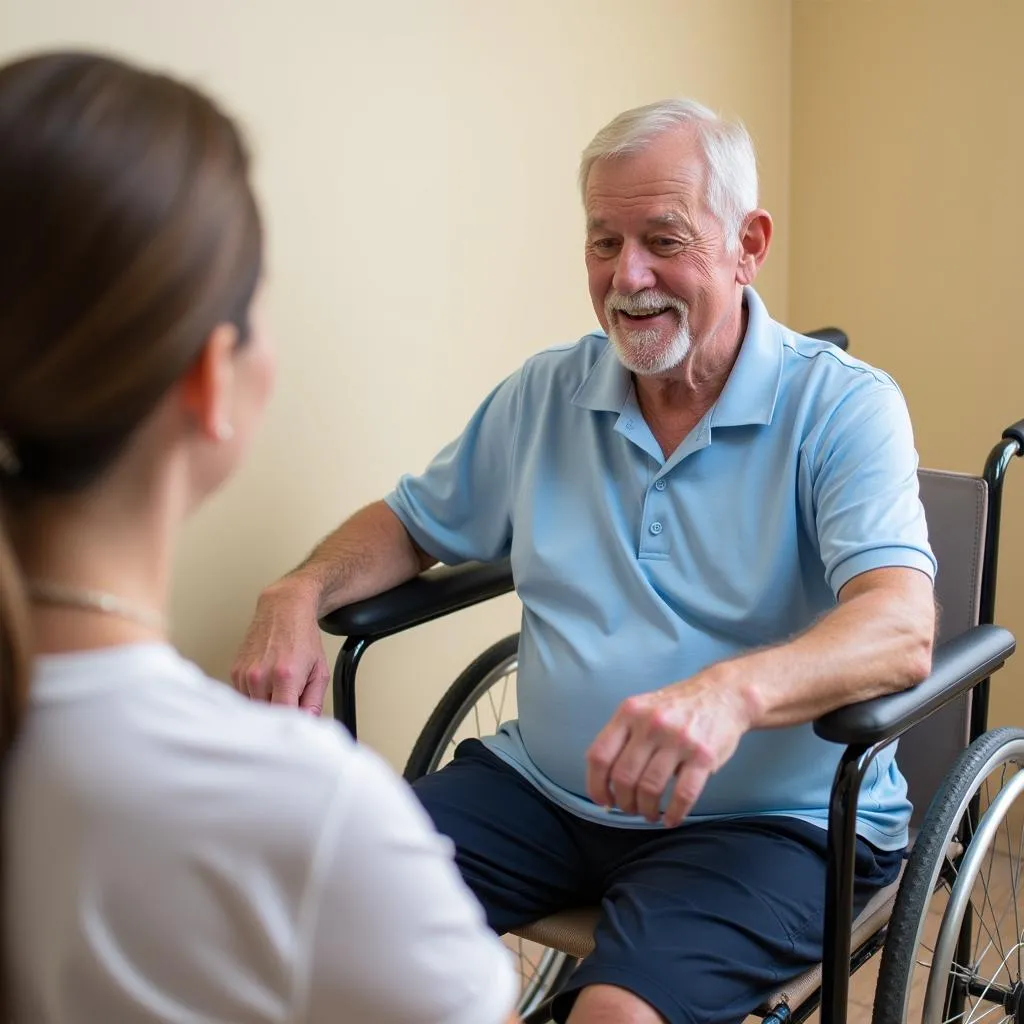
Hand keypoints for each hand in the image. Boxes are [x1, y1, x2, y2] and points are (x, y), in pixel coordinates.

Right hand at [230, 579, 329, 713]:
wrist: (284, 610)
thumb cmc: (303, 638)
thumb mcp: (319, 671)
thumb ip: (314, 702)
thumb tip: (306, 724)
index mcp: (285, 676)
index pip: (282, 717)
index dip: (290, 724)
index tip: (296, 725)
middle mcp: (261, 676)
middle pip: (267, 715)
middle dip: (279, 714)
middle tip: (291, 703)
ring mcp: (245, 674)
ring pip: (254, 708)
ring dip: (266, 705)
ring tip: (279, 688)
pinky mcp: (235, 672)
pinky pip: (244, 697)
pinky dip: (256, 696)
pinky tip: (267, 682)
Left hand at [585, 672, 751, 826]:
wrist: (723, 694)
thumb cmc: (677, 707)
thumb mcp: (642, 708)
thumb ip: (623, 736)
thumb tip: (606, 782)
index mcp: (628, 713)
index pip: (599, 756)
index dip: (596, 785)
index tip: (603, 800)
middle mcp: (650, 724)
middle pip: (623, 777)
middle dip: (624, 802)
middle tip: (630, 809)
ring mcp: (677, 739)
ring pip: (650, 788)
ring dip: (646, 810)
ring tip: (650, 814)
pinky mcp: (703, 755)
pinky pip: (683, 794)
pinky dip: (674, 813)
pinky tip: (671, 819)